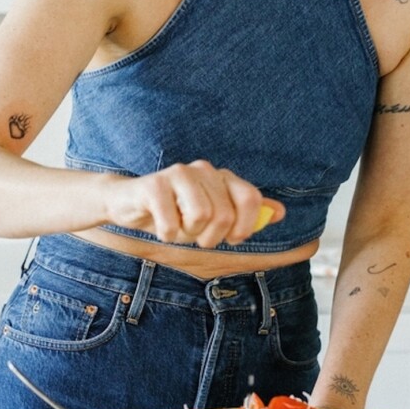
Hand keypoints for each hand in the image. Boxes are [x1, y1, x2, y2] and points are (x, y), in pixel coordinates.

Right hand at [103, 160, 284, 248]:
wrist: (129, 202)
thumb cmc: (175, 211)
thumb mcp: (213, 216)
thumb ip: (246, 215)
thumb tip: (280, 213)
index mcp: (222, 177)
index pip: (251, 198)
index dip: (245, 226)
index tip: (233, 238)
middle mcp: (204, 170)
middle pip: (224, 214)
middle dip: (211, 237)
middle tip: (196, 236)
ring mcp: (178, 174)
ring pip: (200, 216)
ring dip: (188, 234)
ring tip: (178, 228)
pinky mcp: (154, 185)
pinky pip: (171, 223)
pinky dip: (167, 234)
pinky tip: (160, 226)